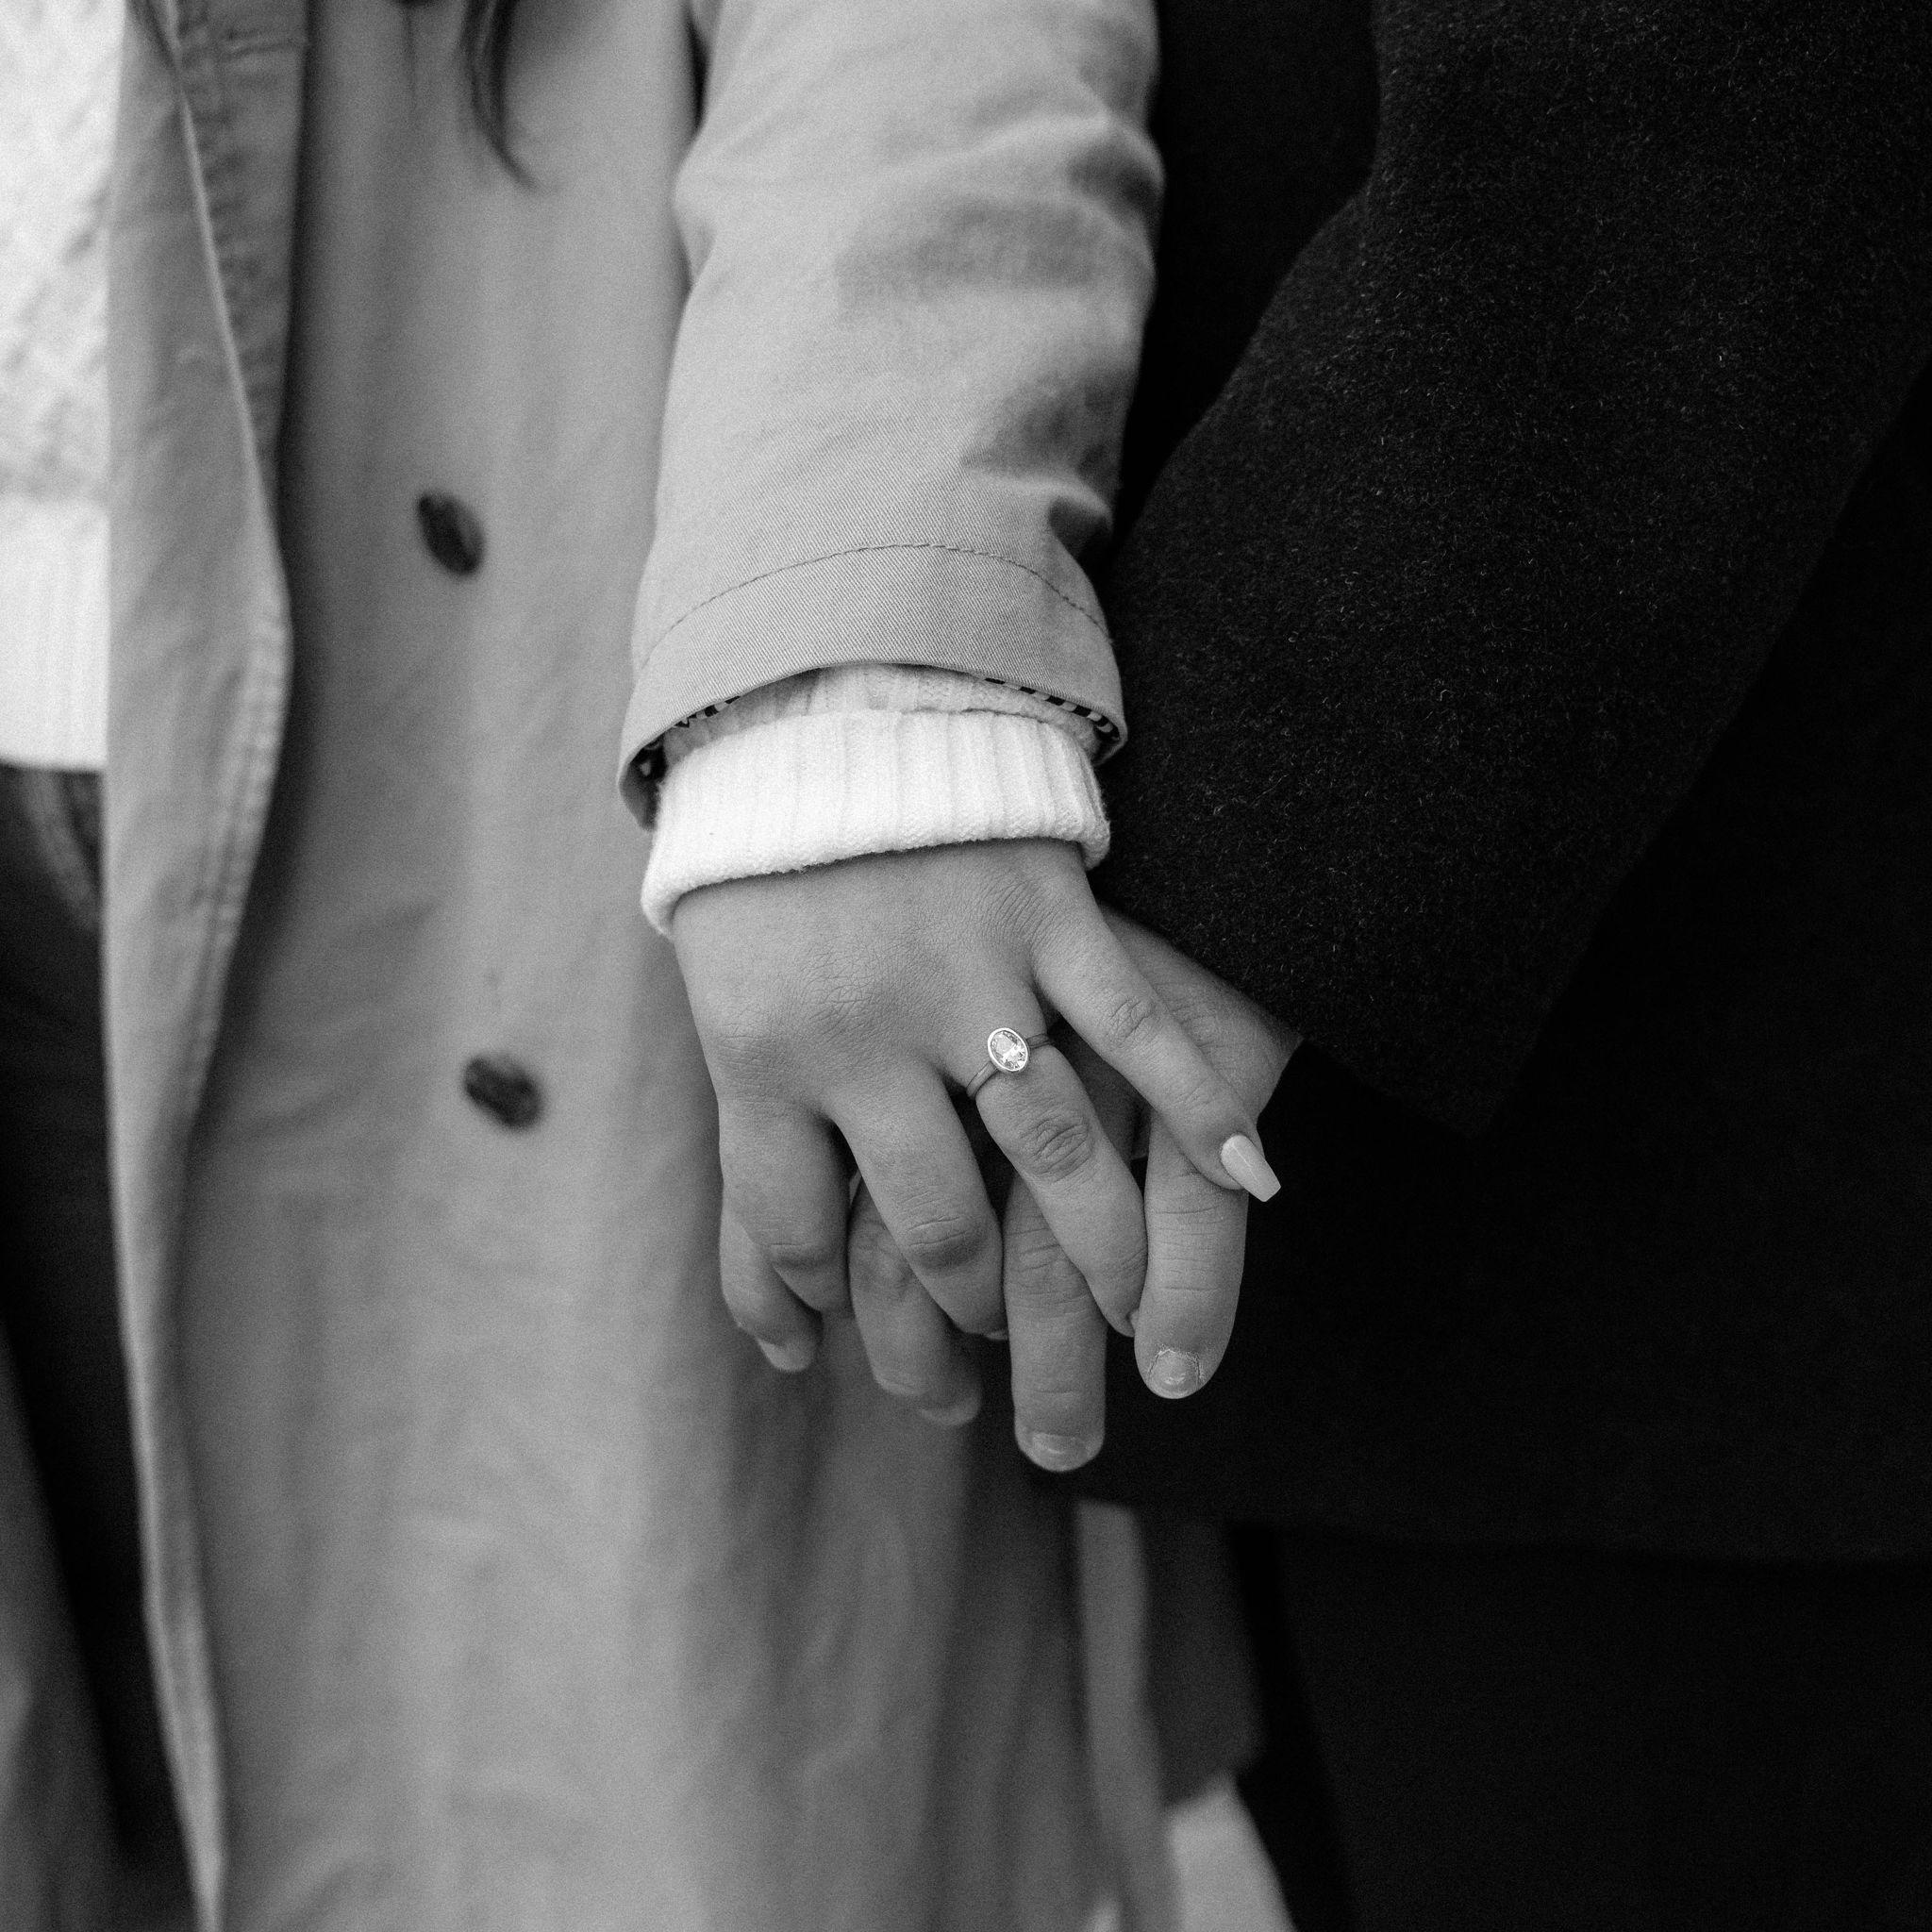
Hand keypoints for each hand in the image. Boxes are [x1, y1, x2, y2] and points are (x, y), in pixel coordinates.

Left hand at [671, 841, 1274, 1422]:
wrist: (815, 708)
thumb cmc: (758, 875)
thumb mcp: (719, 1002)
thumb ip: (757, 1136)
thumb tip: (783, 1311)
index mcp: (760, 1055)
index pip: (796, 1235)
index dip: (827, 1312)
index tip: (852, 1347)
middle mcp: (864, 1032)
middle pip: (936, 1226)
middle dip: (970, 1314)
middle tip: (997, 1352)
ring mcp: (965, 974)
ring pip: (1052, 1151)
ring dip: (1102, 1252)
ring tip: (1130, 1318)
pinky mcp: (1045, 914)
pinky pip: (1139, 1027)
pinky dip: (1204, 1104)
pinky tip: (1257, 1176)